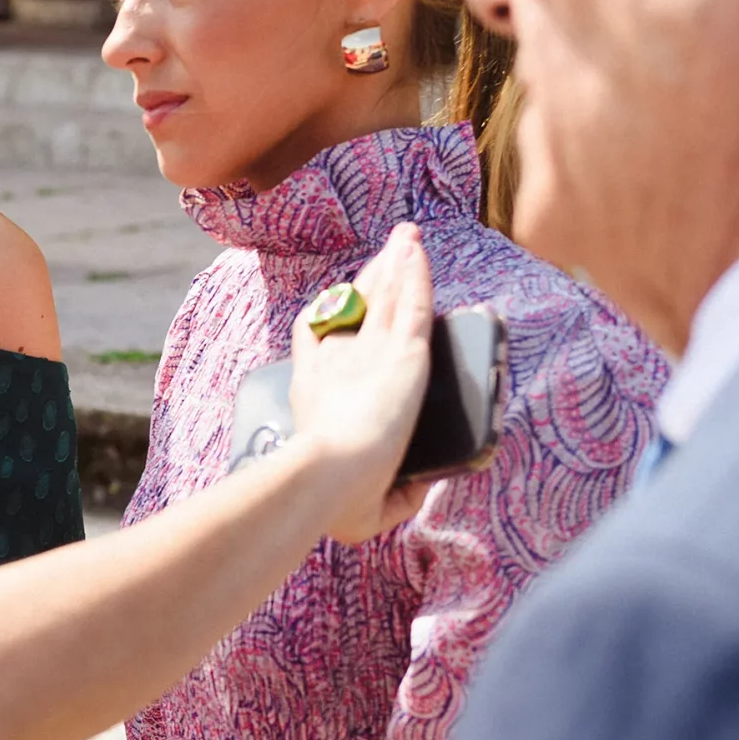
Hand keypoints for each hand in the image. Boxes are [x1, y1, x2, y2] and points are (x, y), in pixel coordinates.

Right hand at [286, 223, 436, 541]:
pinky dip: (415, 272)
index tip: (341, 304)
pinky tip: (419, 250)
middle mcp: (339, 361)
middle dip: (369, 278)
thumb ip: (397, 492)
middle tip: (384, 254)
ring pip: (384, 295)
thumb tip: (421, 486)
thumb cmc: (334, 497)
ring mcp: (370, 352)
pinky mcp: (403, 351)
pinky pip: (411, 300)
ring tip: (405, 236)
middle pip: (354, 306)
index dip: (330, 318)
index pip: (319, 339)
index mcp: (317, 389)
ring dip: (395, 263)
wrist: (329, 474)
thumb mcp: (370, 502)